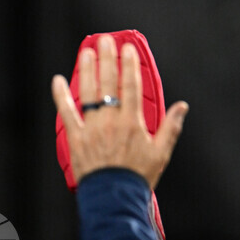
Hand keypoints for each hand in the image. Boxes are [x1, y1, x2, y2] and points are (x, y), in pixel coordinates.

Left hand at [52, 34, 188, 188]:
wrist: (114, 198)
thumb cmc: (138, 178)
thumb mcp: (161, 153)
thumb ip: (170, 127)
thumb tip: (182, 107)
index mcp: (132, 122)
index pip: (131, 86)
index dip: (129, 65)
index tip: (127, 49)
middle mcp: (111, 120)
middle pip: (109, 83)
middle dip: (107, 59)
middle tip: (104, 41)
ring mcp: (92, 128)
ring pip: (89, 92)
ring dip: (87, 70)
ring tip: (86, 53)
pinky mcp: (76, 138)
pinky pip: (66, 112)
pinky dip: (60, 95)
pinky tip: (57, 80)